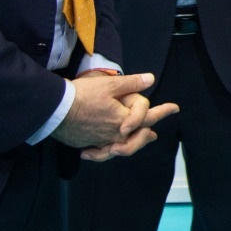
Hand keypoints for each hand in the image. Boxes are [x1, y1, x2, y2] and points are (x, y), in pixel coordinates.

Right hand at [52, 72, 178, 153]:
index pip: (149, 116)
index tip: (175, 108)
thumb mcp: (110, 85)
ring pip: (122, 146)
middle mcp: (114, 135)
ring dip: (133, 142)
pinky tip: (111, 147)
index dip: (163, 111)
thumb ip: (132, 83)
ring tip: (139, 140)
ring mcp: (100, 141)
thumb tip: (150, 80)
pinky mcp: (87, 143)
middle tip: (154, 133)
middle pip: (137, 137)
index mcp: (123, 120)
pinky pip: (103, 150)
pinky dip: (110, 149)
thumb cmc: (83, 95)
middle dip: (147, 133)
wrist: (55, 110)